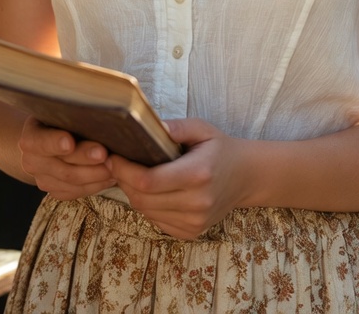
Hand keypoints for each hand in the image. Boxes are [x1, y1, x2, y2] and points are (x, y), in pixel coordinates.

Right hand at [18, 118, 116, 198]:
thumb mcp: (62, 111)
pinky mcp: (53, 190)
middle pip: (62, 166)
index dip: (54, 142)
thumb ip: (73, 114)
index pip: (40, 141)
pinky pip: (76, 192)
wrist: (49, 139)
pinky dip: (95, 185)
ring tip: (114, 166)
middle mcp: (31, 160)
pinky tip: (110, 176)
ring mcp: (42, 178)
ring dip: (95, 176)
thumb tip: (98, 107)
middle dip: (86, 160)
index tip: (70, 142)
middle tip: (105, 154)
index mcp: (31, 136)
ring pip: (71, 182)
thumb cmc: (61, 119)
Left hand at [107, 118, 250, 238]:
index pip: (148, 180)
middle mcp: (196, 203)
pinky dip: (147, 206)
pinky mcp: (191, 232)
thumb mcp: (201, 128)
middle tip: (117, 164)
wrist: (245, 176)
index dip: (124, 170)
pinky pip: (156, 221)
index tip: (113, 157)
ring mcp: (194, 222)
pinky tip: (152, 191)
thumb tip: (147, 126)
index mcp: (197, 174)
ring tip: (133, 175)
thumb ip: (175, 127)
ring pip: (146, 212)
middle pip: (142, 198)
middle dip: (123, 180)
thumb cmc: (219, 148)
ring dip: (134, 194)